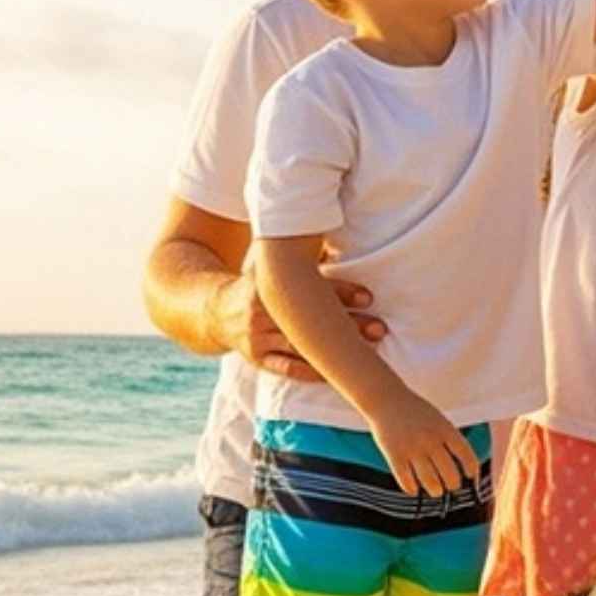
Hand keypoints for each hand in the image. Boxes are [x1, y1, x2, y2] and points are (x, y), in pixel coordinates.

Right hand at [214, 263, 382, 379]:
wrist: (214, 312)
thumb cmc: (255, 282)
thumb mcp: (266, 261)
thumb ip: (292, 250)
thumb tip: (326, 220)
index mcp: (264, 283)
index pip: (307, 286)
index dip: (340, 291)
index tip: (369, 297)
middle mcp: (259, 312)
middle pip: (308, 320)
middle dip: (348, 325)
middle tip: (380, 329)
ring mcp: (256, 338)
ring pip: (301, 347)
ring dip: (335, 352)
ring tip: (369, 353)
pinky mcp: (256, 358)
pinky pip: (287, 369)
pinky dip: (312, 373)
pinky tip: (338, 375)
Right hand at [367, 389, 480, 498]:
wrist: (386, 399)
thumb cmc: (416, 411)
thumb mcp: (439, 420)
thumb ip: (450, 439)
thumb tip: (463, 466)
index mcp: (445, 430)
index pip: (466, 455)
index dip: (471, 469)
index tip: (470, 476)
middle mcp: (431, 440)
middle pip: (450, 473)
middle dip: (453, 484)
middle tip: (451, 486)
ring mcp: (412, 448)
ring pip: (430, 481)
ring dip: (435, 490)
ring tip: (436, 490)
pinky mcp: (394, 455)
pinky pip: (406, 480)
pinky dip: (412, 489)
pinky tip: (414, 489)